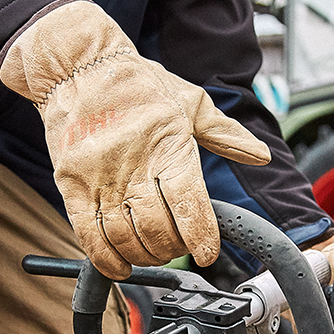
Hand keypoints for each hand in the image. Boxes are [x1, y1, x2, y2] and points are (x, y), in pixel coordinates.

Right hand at [0, 0, 270, 279]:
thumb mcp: (190, 101)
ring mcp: (99, 177)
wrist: (79, 67)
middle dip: (173, 249)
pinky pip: (87, 233)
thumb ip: (225, 134)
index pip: (188, 204)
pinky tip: (120, 267)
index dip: (200, 236)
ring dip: (143, 256)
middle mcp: (133, 165)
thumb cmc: (139, 84)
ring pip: (123, 236)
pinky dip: (105, 259)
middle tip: (179, 249)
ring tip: (153, 254)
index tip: (207, 253)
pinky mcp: (71, 185)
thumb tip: (262, 155)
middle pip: (156, 228)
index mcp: (168, 146)